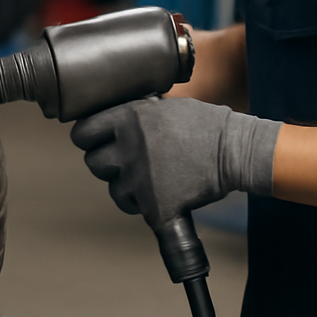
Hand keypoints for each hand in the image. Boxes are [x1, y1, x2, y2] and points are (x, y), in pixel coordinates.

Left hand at [70, 97, 280, 227]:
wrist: (234, 150)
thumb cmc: (203, 125)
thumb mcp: (161, 107)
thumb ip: (132, 116)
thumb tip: (110, 124)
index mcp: (127, 119)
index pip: (82, 134)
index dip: (88, 139)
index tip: (94, 142)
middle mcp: (128, 147)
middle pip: (93, 163)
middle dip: (107, 164)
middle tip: (128, 162)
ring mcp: (140, 178)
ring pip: (114, 189)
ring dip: (128, 187)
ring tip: (151, 178)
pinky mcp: (155, 205)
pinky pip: (135, 209)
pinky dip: (147, 207)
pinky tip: (162, 196)